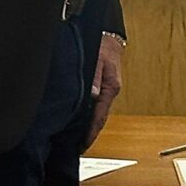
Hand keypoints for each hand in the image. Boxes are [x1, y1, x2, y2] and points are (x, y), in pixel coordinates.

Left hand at [84, 35, 123, 149]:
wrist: (109, 36)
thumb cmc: (103, 47)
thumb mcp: (97, 60)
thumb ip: (95, 78)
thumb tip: (93, 95)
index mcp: (111, 88)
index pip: (100, 116)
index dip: (91, 133)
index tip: (82, 146)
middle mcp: (110, 92)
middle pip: (99, 118)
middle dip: (88, 134)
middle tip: (75, 148)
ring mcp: (108, 90)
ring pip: (97, 113)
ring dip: (88, 125)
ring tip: (75, 139)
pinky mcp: (103, 87)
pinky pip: (96, 106)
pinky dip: (89, 115)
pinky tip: (79, 120)